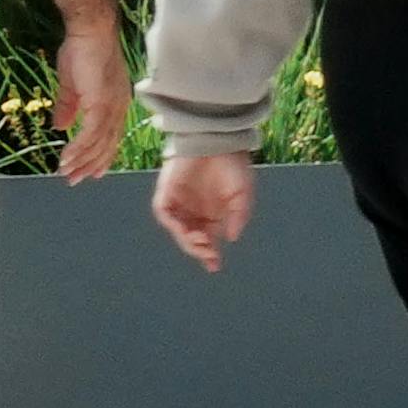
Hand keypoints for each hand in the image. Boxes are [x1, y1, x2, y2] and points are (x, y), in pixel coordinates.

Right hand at [44, 19, 136, 181]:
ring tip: (66, 173)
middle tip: (74, 180)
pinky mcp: (102, 102)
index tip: (90, 171)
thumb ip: (68, 107)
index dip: (100, 155)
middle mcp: (118, 106)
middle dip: (90, 164)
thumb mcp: (72, 85)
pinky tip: (66, 159)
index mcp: (114, 102)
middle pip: (106, 144)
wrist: (88, 31)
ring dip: (81, 160)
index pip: (110, 136)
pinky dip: (79, 148)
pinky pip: (91, 133)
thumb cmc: (81, 51)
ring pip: (98, 142)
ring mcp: (112, 105)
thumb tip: (60, 127)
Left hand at [150, 142, 253, 271]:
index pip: (208, 239)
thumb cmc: (233, 165)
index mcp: (212, 213)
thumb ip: (239, 216)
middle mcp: (194, 211)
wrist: (217, 141)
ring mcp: (179, 203)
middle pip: (192, 238)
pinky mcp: (166, 193)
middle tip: (209, 255)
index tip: (215, 266)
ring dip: (187, 240)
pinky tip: (186, 231)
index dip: (210, 254)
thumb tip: (231, 238)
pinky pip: (164, 214)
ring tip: (200, 242)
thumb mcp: (243, 194)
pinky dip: (173, 225)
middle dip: (199, 250)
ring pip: (178, 230)